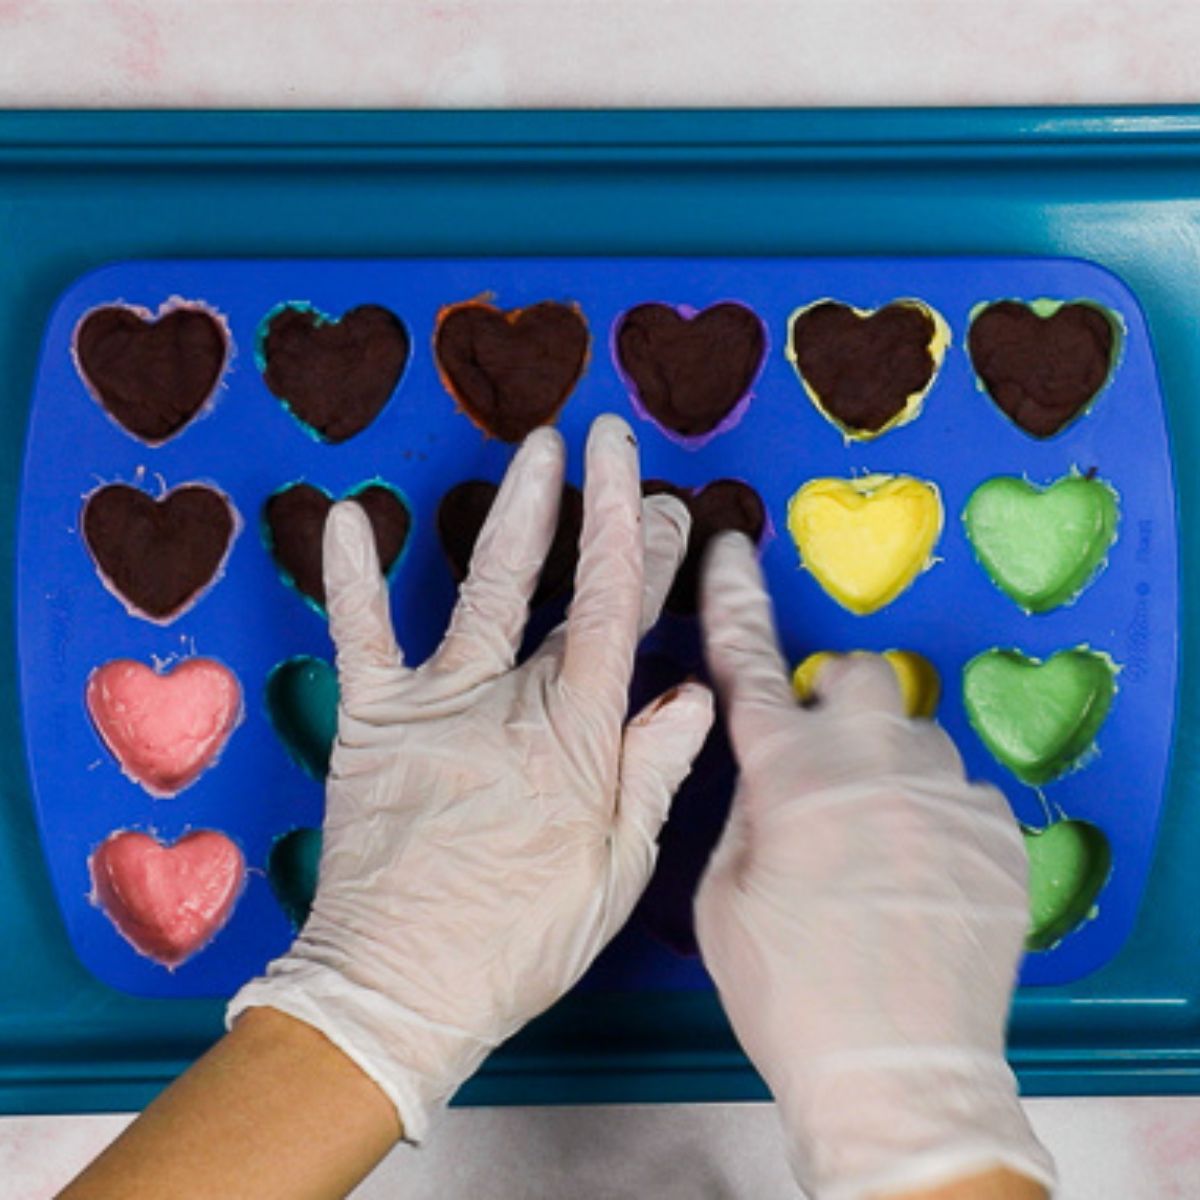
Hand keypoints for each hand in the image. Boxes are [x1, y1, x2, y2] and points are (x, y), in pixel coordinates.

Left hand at [230, 415, 713, 1140]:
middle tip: (622, 464)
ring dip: (513, 515)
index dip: (636, 536)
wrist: (398, 987)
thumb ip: (653, 772)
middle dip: (602, 521)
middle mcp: (511, 700)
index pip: (617, 612)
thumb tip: (694, 693)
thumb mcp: (615, 871)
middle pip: (567, 592)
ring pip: (484, 589)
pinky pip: (361, 635)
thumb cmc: (518, 940)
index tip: (652, 483)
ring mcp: (438, 702)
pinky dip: (352, 576)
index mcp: (579, 735)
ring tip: (535, 452)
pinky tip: (349, 517)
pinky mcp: (373, 718)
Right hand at [695, 533, 1054, 1199]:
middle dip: (839, 701)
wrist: (897, 1071)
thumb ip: (745, 807)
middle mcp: (874, 760)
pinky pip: (962, 791)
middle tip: (824, 765)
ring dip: (890, 765)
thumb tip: (773, 771)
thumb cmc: (785, 990)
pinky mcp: (1000, 831)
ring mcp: (947, 792)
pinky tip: (924, 879)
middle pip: (863, 673)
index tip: (732, 546)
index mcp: (790, 772)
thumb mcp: (722, 895)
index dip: (735, 600)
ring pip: (916, 736)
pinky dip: (936, 815)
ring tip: (880, 843)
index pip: (752, 662)